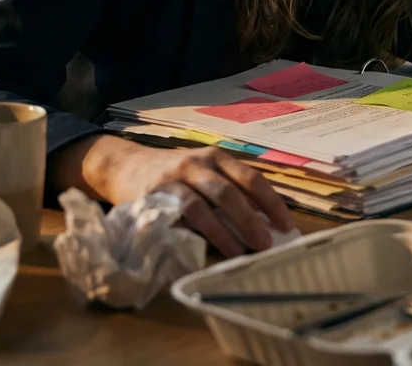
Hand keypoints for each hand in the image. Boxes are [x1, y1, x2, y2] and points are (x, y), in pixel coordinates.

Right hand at [53, 135, 295, 256]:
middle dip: (250, 220)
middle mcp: (196, 164)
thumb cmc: (175, 175)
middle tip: (266, 244)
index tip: (286, 226)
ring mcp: (172, 180)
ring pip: (202, 206)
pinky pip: (175, 217)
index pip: (251, 179)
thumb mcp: (205, 172)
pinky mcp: (152, 198)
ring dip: (224, 232)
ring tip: (239, 252)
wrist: (125, 166)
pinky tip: (203, 250)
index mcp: (216, 158)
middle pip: (229, 192)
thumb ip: (230, 190)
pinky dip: (191, 234)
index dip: (271, 203)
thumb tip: (265, 224)